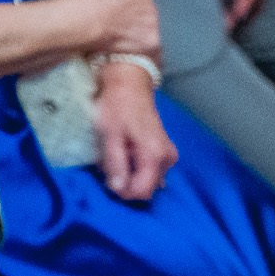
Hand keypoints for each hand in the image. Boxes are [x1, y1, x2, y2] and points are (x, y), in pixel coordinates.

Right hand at [72, 0, 159, 59]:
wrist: (85, 21)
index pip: (142, 0)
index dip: (129, 8)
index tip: (117, 13)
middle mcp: (153, 8)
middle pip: (147, 18)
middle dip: (137, 23)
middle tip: (118, 30)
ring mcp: (152, 28)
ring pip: (149, 34)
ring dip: (139, 39)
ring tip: (122, 44)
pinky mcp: (149, 45)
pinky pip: (149, 51)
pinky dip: (141, 53)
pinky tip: (128, 55)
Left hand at [94, 63, 176, 200]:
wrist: (129, 83)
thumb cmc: (116, 107)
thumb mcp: (109, 135)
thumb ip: (115, 164)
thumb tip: (118, 190)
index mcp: (155, 156)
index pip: (143, 192)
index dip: (123, 191)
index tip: (107, 178)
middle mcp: (167, 159)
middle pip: (145, 187)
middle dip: (125, 181)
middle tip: (108, 162)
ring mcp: (167, 155)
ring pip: (146, 178)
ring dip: (129, 173)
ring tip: (114, 153)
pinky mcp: (163, 150)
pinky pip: (148, 168)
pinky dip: (134, 165)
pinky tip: (123, 151)